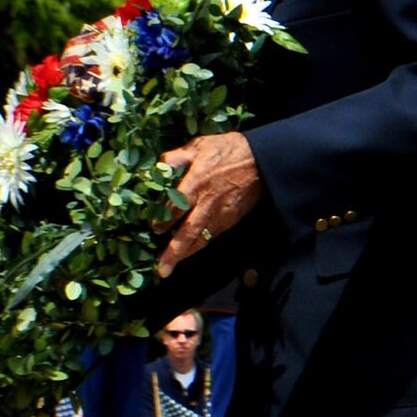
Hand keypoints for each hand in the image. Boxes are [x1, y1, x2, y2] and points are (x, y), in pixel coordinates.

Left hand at [157, 133, 262, 277]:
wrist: (261, 160)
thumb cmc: (227, 150)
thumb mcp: (199, 145)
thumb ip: (176, 157)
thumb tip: (157, 170)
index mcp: (197, 181)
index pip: (176, 206)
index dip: (164, 220)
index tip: (155, 229)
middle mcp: (208, 202)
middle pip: (189, 232)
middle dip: (175, 252)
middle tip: (162, 270)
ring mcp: (222, 213)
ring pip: (202, 239)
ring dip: (186, 254)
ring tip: (171, 267)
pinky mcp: (232, 218)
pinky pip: (213, 235)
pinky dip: (200, 244)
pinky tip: (190, 249)